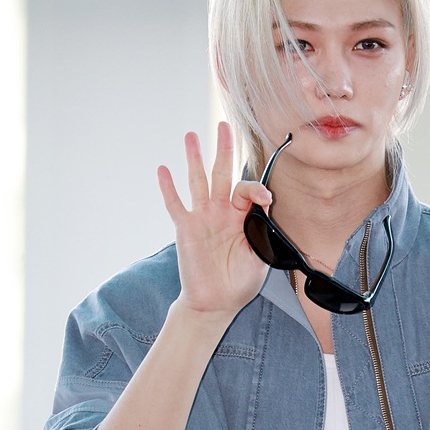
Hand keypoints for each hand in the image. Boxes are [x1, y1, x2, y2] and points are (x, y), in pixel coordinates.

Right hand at [157, 122, 272, 319]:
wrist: (216, 303)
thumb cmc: (239, 282)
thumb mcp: (260, 256)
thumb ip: (264, 230)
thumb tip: (267, 204)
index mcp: (241, 218)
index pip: (247, 191)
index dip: (255, 188)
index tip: (265, 197)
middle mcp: (221, 213)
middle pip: (222, 174)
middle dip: (224, 150)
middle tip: (224, 126)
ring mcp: (202, 218)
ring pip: (198, 182)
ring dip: (195, 158)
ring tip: (191, 136)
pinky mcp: (186, 229)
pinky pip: (176, 205)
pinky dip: (168, 188)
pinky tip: (163, 169)